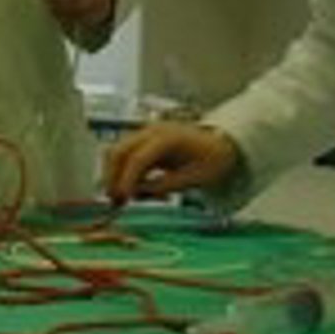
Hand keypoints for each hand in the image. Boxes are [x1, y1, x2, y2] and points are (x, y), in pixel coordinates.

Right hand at [103, 122, 238, 203]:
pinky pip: (127, 154)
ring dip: (114, 174)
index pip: (137, 159)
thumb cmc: (211, 161)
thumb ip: (164, 185)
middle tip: (114, 201)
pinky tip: (127, 190)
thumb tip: (137, 193)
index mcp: (167, 138)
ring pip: (119, 151)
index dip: (126, 180)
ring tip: (119, 199)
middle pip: (120, 151)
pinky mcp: (146, 141)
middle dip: (112, 176)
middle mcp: (152, 131)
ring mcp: (147, 134)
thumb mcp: (193, 178)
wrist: (222, 144)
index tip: (122, 200)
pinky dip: (122, 171)